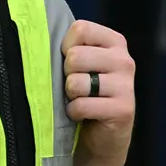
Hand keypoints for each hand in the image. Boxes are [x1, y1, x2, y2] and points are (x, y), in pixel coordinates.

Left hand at [62, 20, 134, 160]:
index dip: (66, 47)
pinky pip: (81, 106)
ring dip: (70, 95)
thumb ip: (72, 48)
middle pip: (75, 56)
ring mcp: (126, 85)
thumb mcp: (82, 64)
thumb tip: (39, 38)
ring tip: (79, 100)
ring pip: (75, 82)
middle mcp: (124, 60)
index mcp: (115, 42)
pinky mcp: (122, 110)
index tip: (71, 63)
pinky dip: (74, 113)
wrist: (103, 136)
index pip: (80, 29)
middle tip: (75, 86)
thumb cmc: (86, 93)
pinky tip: (83, 115)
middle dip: (66, 75)